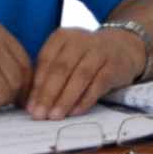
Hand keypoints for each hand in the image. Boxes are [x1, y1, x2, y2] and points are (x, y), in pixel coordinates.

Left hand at [26, 25, 143, 119]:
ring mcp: (99, 51)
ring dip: (66, 98)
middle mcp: (80, 40)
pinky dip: (86, 99)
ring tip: (55, 116)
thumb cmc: (85, 57)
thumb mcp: (66, 58)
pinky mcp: (114, 65)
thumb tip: (31, 104)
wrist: (122, 47)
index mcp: (62, 37)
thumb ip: (49, 76)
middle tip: (39, 114)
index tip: (29, 106)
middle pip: (61, 69)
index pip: (46, 61)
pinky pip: (98, 84)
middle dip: (48, 94)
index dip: (36, 85)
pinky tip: (75, 112)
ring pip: (80, 76)